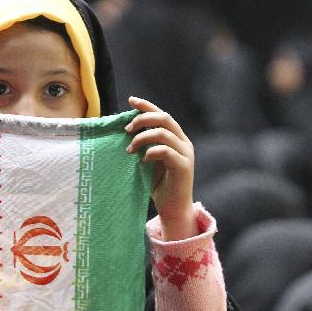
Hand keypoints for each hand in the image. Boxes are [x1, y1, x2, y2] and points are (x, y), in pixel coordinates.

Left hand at [126, 97, 195, 240]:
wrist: (173, 209)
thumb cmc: (159, 186)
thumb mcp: (148, 160)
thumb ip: (144, 145)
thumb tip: (126, 130)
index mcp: (176, 138)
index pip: (162, 115)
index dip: (147, 106)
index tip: (131, 101)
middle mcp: (184, 143)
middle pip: (165, 118)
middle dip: (143, 119)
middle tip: (126, 129)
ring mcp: (186, 154)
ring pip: (164, 133)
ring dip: (142, 138)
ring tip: (130, 150)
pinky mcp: (184, 166)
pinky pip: (165, 151)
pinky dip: (150, 153)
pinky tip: (142, 161)